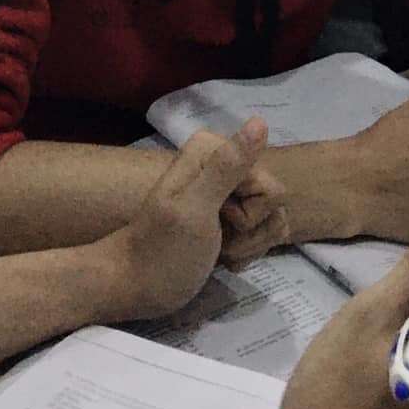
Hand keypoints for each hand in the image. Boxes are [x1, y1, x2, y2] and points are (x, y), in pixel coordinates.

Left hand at [98, 119, 288, 318]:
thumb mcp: (195, 209)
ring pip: (271, 218)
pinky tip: (224, 259)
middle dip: (251, 232)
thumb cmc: (162, 250)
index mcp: (212, 151)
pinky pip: (262, 232)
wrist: (136, 287)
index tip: (220, 221)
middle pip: (273, 200)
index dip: (251, 212)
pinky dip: (246, 252)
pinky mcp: (231, 219)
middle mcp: (223, 165)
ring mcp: (228, 193)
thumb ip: (228, 167)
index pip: (269, 184)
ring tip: (219, 252)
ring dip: (249, 245)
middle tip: (218, 242)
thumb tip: (260, 121)